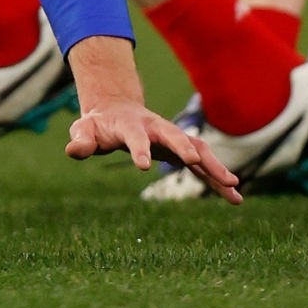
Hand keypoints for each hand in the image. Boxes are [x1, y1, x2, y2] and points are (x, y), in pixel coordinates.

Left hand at [67, 104, 242, 205]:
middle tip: (196, 161)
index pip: (134, 135)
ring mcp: (172, 138)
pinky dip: (217, 179)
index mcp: (130, 124)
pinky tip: (235, 197)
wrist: (116, 110)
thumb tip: (73, 150)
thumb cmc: (99, 124)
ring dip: (213, 166)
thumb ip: (81, 140)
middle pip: (173, 134)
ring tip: (234, 188)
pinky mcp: (182, 151)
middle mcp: (156, 128)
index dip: (138, 148)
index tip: (142, 166)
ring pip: (197, 149)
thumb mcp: (85, 130)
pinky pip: (204, 165)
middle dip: (184, 146)